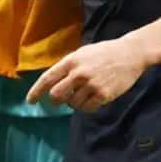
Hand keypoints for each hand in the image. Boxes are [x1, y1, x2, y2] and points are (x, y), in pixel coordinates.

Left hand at [26, 37, 147, 111]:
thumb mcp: (83, 53)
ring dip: (75, 102)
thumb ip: (68, 67)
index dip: (36, 91)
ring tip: (86, 92)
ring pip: (73, 104)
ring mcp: (91, 85)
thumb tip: (53, 83)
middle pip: (57, 96)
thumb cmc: (104, 52)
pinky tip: (94, 98)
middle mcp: (79, 73)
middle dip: (57, 100)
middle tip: (62, 99)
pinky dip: (87, 106)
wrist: (130, 54)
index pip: (48, 78)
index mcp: (71, 61)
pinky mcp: (103, 94)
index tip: (30, 101)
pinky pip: (87, 108)